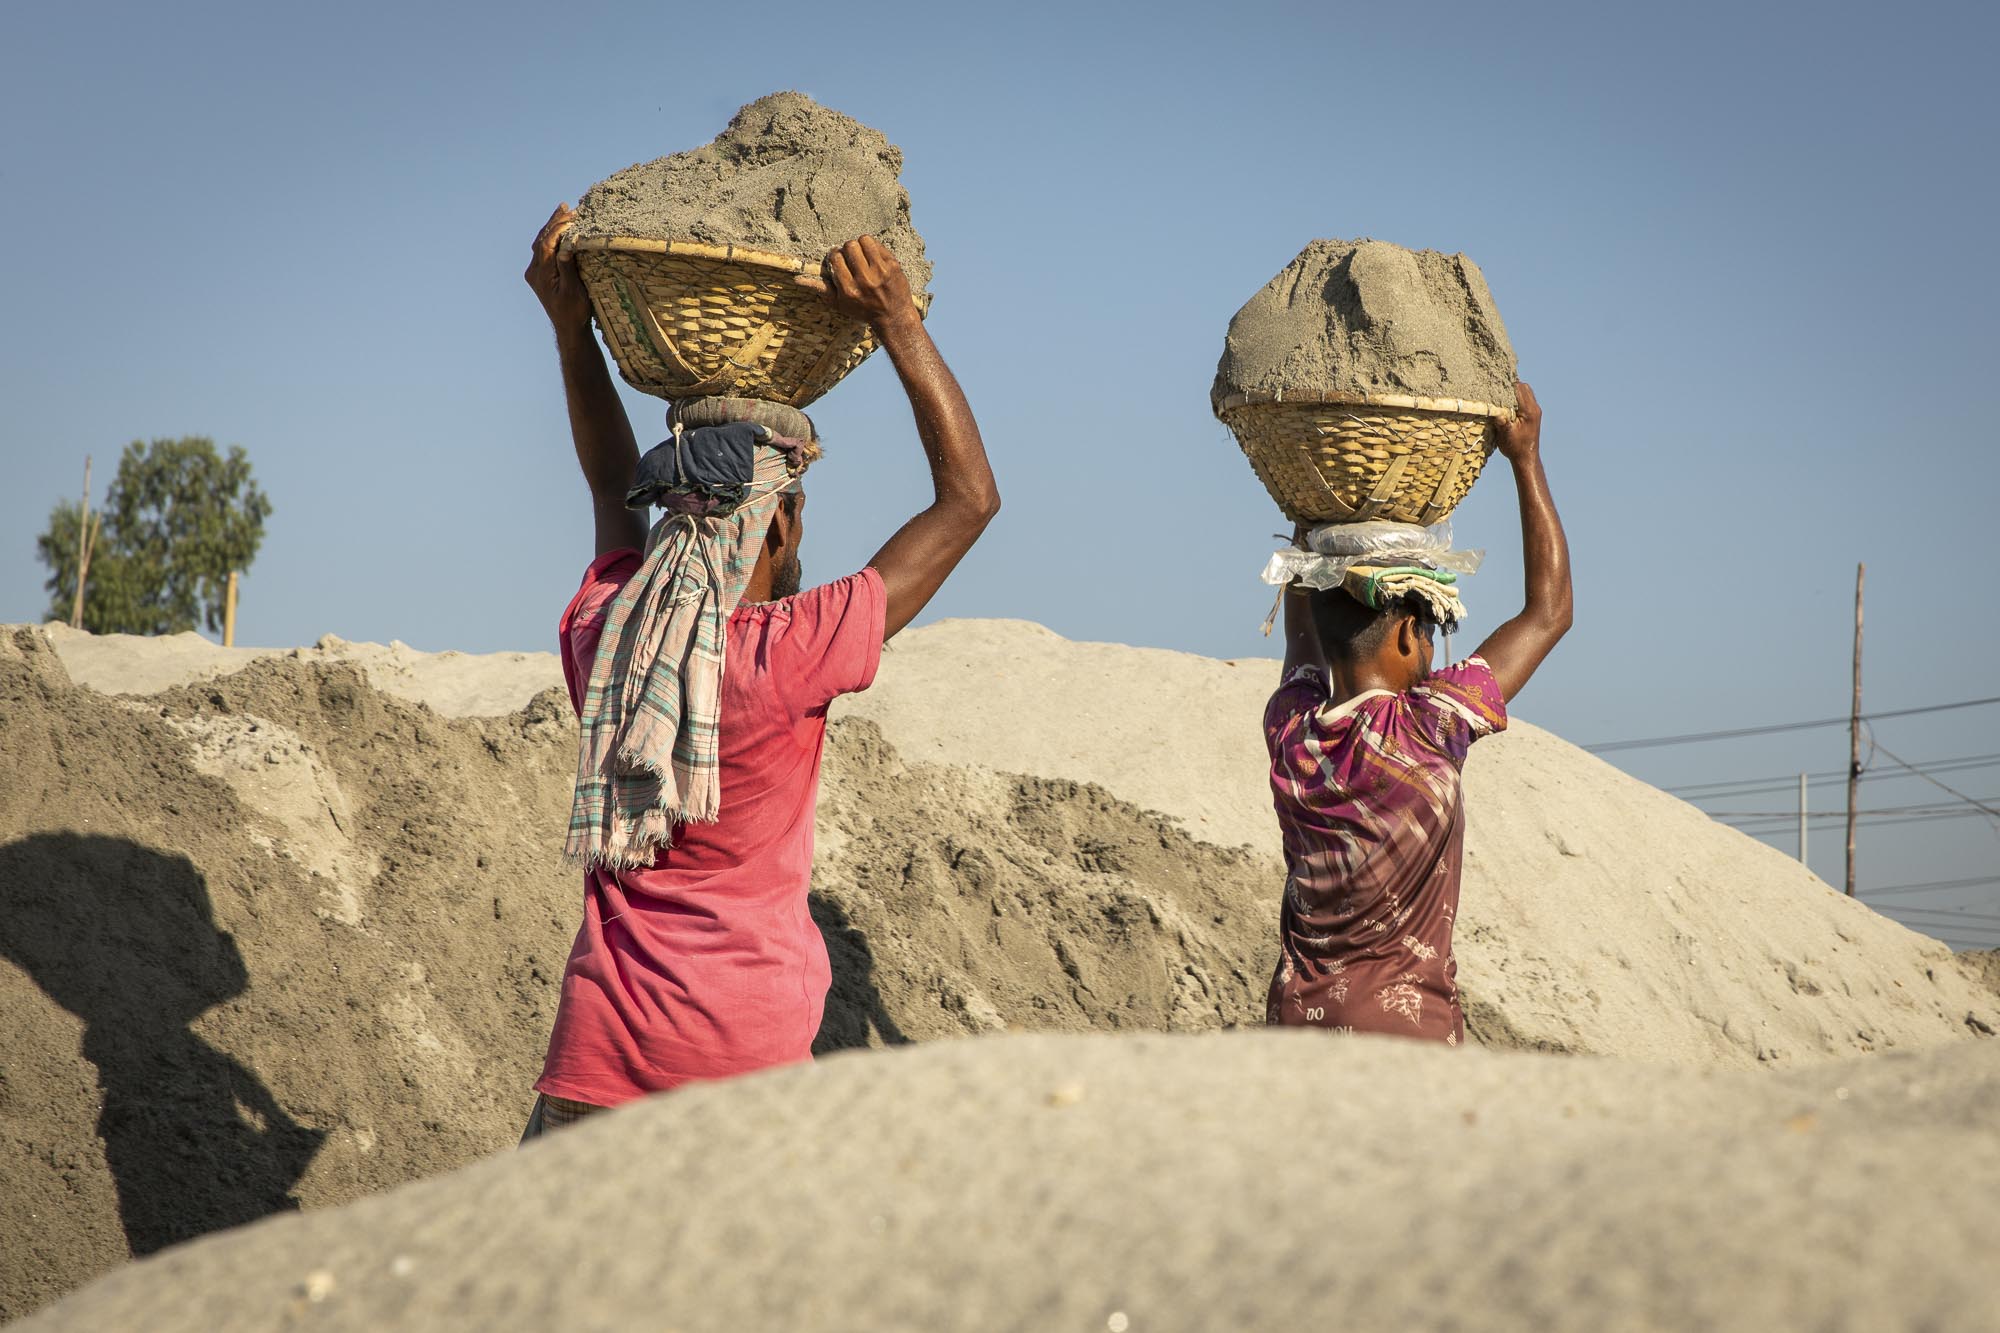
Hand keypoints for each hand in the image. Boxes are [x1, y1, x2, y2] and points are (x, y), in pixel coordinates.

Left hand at [526, 203, 591, 331]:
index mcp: (541, 274)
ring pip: (541, 242)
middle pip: (542, 239)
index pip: (547, 243)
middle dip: (554, 222)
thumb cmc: (574, 312)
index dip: (559, 228)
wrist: (568, 328)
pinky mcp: (540, 274)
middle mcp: (534, 271)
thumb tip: (564, 248)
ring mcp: (536, 272)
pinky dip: (552, 236)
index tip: (573, 217)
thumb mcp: (573, 292)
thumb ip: (567, 268)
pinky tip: (559, 229)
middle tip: (566, 207)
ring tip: (563, 211)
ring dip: (552, 226)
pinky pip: (544, 249)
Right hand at [794, 236, 918, 333]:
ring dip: (861, 244)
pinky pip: (878, 244)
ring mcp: (881, 272)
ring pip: (864, 240)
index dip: (835, 255)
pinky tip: (874, 257)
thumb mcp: (840, 304)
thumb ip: (821, 289)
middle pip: (849, 246)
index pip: (836, 257)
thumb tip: (797, 279)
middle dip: (848, 249)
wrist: (894, 316)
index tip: (839, 258)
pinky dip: (873, 248)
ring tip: (862, 254)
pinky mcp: (893, 265)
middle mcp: (864, 280)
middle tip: (851, 256)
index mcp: (849, 289)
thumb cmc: (863, 310)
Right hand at [1490, 380, 1541, 462]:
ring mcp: (1535, 411)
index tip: (1495, 384)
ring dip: (1514, 391)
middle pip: (1524, 387)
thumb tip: (1492, 409)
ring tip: (1501, 394)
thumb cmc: (1515, 447)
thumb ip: (1501, 421)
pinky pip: (1526, 398)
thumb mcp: (1505, 434)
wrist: (1526, 457)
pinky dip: (1517, 397)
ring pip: (1526, 391)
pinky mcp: (1533, 414)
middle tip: (1497, 388)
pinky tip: (1507, 403)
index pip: (1519, 389)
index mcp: (1529, 411)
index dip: (1507, 385)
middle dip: (1510, 385)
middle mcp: (1534, 408)